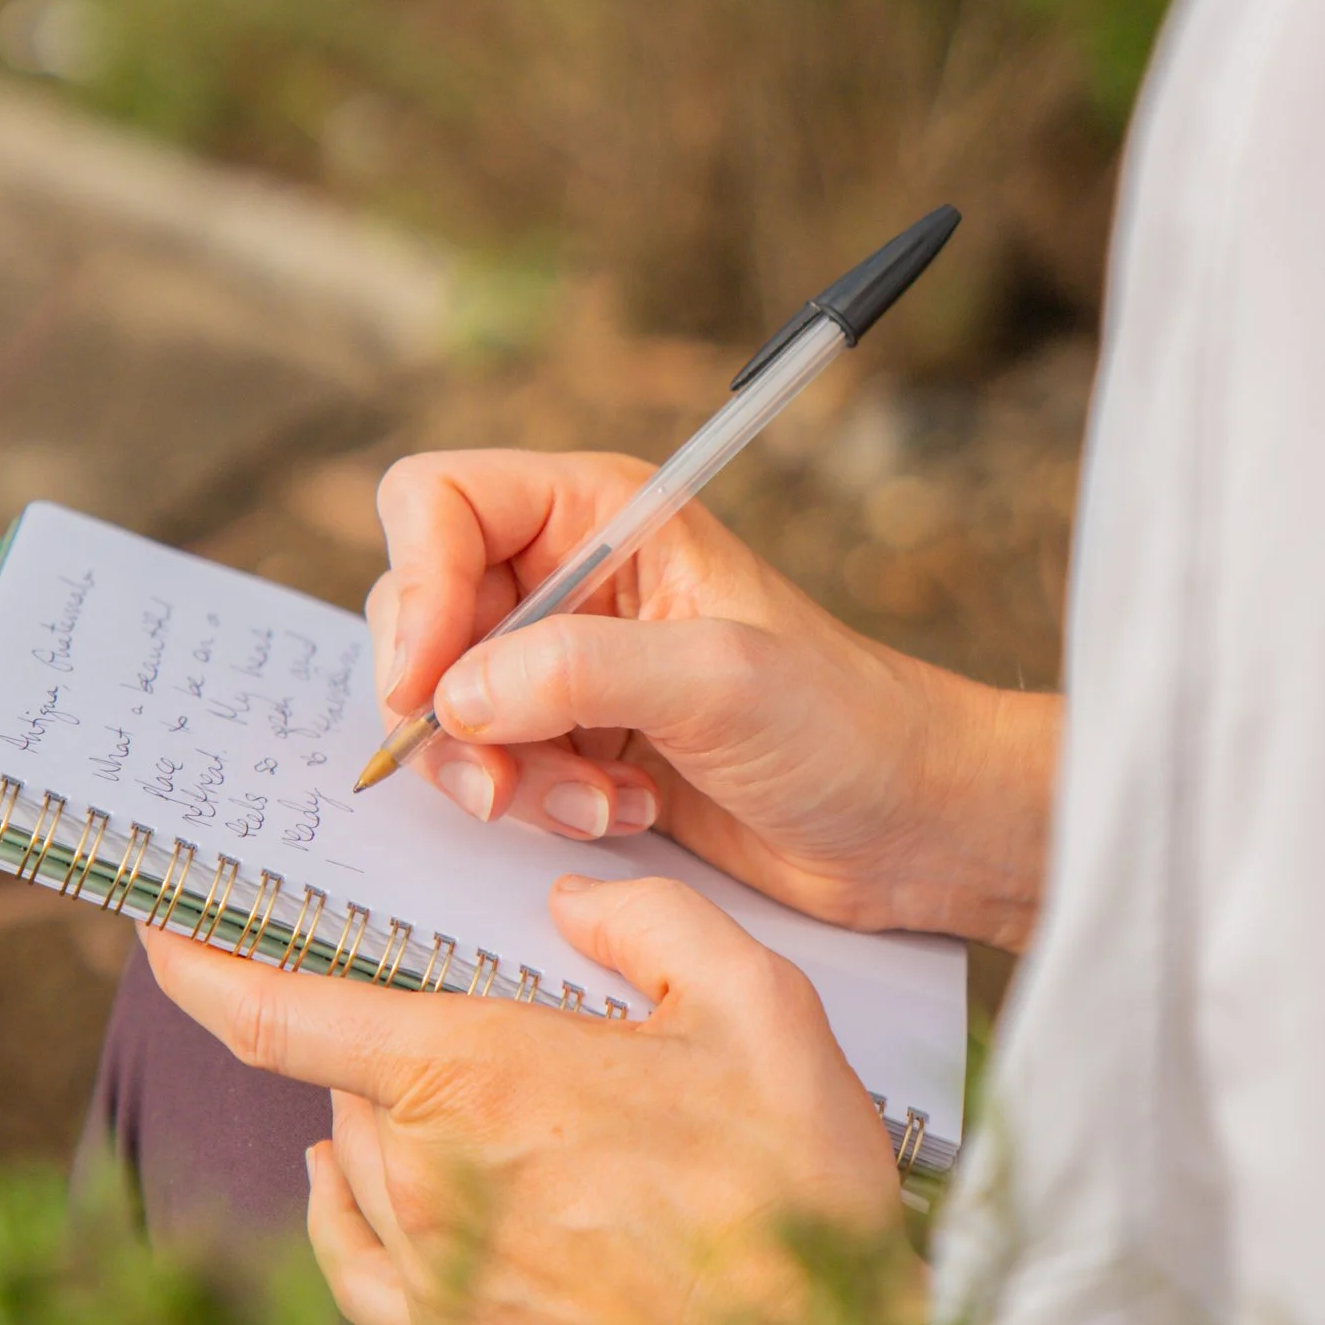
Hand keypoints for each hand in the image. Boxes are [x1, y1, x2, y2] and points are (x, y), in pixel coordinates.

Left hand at [144, 871, 916, 1324]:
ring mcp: (438, 1274)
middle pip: (343, 1079)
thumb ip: (653, 923)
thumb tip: (568, 905)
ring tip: (473, 1087)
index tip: (158, 923)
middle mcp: (431, 1176)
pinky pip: (355, 1264)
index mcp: (482, 1075)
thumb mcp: (758, 1006)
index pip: (280, 1014)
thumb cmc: (796, 1193)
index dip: (197, 962)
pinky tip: (356, 1182)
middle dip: (384, 1032)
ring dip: (386, 1115)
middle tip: (458, 1006)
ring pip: (355, 1162)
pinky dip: (343, 1210)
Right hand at [368, 448, 1058, 948]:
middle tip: (504, 782)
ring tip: (598, 804)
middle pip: (419, 612)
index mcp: (601, 511)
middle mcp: (569, 576)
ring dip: (500, 772)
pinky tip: (624, 816)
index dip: (411, 588)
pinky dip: (535, 806)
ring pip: (443, 703)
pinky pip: (489, 767)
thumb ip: (578, 672)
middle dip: (450, 708)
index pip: (437, 503)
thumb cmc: (847, 725)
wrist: (912, 822)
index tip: (424, 687)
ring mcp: (564, 662)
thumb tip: (453, 694)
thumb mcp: (718, 682)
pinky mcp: (572, 742)